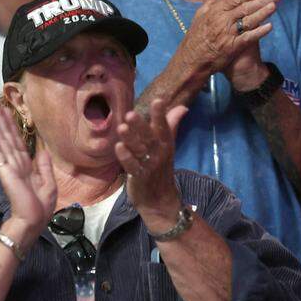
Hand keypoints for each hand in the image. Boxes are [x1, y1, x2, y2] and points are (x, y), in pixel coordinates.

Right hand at [0, 101, 55, 234]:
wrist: (33, 222)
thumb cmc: (40, 208)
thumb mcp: (49, 184)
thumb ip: (44, 166)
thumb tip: (43, 149)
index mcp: (26, 166)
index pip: (17, 142)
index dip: (11, 126)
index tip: (6, 112)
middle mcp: (15, 163)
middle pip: (7, 137)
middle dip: (0, 120)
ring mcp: (8, 166)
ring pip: (1, 140)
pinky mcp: (4, 171)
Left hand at [115, 98, 187, 226]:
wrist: (159, 200)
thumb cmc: (160, 168)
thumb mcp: (167, 146)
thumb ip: (171, 126)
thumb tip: (182, 107)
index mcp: (166, 144)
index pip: (164, 127)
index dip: (161, 114)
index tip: (158, 100)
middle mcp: (159, 153)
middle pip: (149, 137)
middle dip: (140, 125)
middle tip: (130, 113)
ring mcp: (149, 165)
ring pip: (139, 150)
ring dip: (130, 139)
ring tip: (122, 127)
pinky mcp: (139, 177)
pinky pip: (132, 166)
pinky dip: (125, 157)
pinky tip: (118, 147)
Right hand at [176, 0, 277, 81]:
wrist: (190, 61)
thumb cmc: (195, 38)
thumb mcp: (199, 17)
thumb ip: (209, 4)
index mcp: (215, 12)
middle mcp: (222, 21)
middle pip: (244, 7)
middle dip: (261, 0)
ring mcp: (227, 34)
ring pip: (248, 20)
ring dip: (262, 13)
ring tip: (275, 6)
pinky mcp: (232, 47)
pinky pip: (248, 38)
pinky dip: (259, 32)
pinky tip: (270, 26)